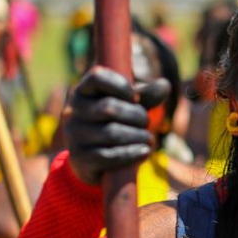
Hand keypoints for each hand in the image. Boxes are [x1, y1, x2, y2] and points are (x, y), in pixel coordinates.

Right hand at [64, 66, 169, 184]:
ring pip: (112, 133)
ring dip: (138, 136)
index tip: (136, 97)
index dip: (121, 85)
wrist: (94, 160)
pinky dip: (132, 153)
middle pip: (109, 107)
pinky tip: (144, 152)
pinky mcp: (80, 158)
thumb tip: (164, 85)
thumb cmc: (115, 123)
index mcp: (83, 91)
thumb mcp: (130, 106)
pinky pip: (109, 156)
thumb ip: (147, 95)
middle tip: (146, 122)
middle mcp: (73, 111)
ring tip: (148, 139)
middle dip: (136, 115)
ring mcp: (74, 135)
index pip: (97, 76)